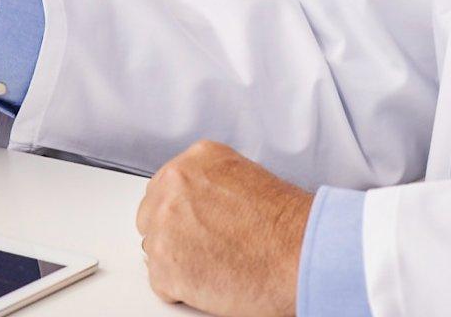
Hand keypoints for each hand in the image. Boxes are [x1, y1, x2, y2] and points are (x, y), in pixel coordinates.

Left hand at [136, 140, 312, 316]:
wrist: (299, 253)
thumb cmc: (285, 224)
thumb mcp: (245, 177)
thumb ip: (212, 184)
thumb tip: (199, 202)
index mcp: (195, 160)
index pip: (164, 186)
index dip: (179, 212)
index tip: (191, 225)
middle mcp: (175, 184)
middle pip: (151, 214)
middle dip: (172, 234)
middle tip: (201, 249)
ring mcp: (166, 223)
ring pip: (154, 248)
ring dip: (177, 260)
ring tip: (213, 266)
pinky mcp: (166, 263)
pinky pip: (160, 281)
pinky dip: (181, 289)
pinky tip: (209, 282)